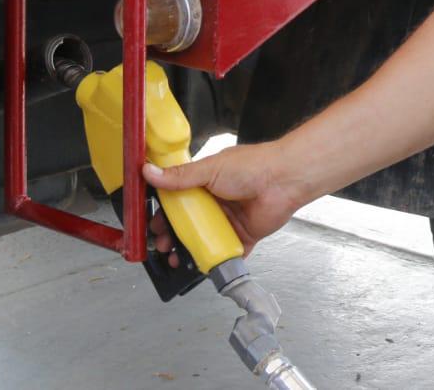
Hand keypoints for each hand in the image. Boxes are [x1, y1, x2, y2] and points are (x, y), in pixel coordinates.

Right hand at [141, 142, 305, 267]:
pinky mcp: (243, 236)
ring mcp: (229, 221)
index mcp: (206, 184)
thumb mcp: (209, 170)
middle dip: (173, 237)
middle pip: (188, 225)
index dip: (165, 215)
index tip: (153, 225)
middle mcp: (217, 203)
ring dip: (188, 251)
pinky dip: (215, 261)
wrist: (284, 179)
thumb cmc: (252, 166)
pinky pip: (226, 253)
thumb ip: (179, 176)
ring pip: (203, 241)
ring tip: (176, 259)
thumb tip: (149, 172)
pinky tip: (201, 268)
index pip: (178, 202)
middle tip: (162, 244)